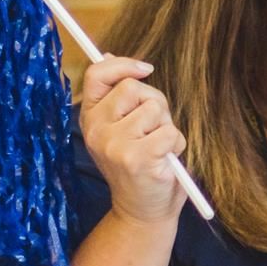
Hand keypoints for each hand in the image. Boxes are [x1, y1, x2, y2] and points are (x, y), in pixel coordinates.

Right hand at [81, 56, 186, 225]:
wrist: (142, 210)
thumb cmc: (139, 165)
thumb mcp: (122, 127)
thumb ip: (118, 96)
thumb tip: (109, 55)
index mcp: (90, 118)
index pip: (97, 74)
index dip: (123, 65)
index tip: (146, 69)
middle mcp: (96, 130)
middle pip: (134, 87)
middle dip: (154, 103)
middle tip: (153, 130)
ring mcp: (114, 143)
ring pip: (155, 108)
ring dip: (167, 127)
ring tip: (158, 149)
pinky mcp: (137, 157)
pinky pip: (169, 132)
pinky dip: (176, 144)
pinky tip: (165, 160)